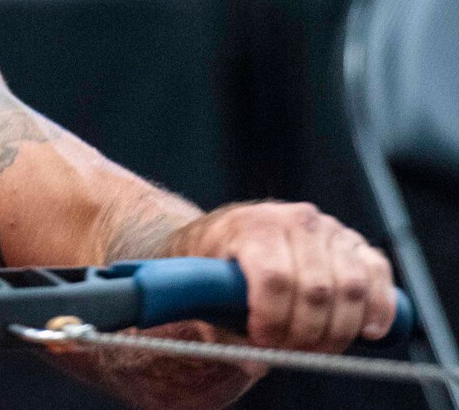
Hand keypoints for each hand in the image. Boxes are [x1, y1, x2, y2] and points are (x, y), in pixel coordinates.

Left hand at [171, 202, 395, 351]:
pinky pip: (377, 273)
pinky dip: (379, 307)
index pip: (274, 277)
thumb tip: (257, 364)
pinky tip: (368, 333)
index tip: (264, 343)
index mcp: (253, 226)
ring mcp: (328, 228)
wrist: (231, 233)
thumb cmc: (217, 265)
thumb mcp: (205, 291)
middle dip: (306, 333)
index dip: (273, 319)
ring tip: (319, 349)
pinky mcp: (354, 241)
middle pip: (314, 288)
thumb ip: (225, 331)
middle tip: (293, 353)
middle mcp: (295, 219)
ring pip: (349, 285)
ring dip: (339, 329)